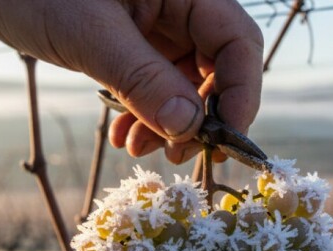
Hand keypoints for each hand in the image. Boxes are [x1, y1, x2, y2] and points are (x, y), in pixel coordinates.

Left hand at [0, 0, 263, 163]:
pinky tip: (123, 137)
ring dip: (168, 125)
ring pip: (187, 85)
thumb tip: (190, 129)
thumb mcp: (92, 37)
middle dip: (199, 117)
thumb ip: (143, 80)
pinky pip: (158, 87)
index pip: (238, 41)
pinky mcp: (138, 45)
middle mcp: (181, 6)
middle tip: (175, 154)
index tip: (223, 139)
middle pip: (218, 68)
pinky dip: (145, 116)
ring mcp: (160, 27)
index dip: (241, 93)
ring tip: (135, 149)